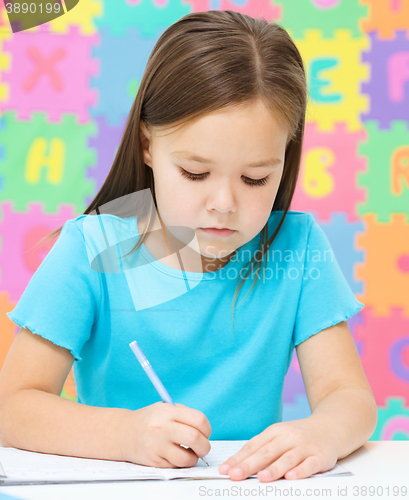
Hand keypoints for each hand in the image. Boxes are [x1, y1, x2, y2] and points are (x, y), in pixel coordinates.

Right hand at [121, 402, 210, 467]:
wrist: (125, 432)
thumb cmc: (150, 420)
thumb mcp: (165, 408)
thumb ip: (184, 415)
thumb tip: (204, 430)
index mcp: (168, 411)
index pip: (198, 419)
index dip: (207, 428)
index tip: (205, 432)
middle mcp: (162, 427)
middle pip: (195, 438)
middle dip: (204, 446)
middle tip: (203, 447)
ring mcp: (157, 445)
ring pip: (186, 458)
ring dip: (193, 459)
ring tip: (190, 454)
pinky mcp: (154, 460)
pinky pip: (175, 466)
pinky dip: (180, 464)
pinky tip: (176, 456)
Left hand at [218, 417, 338, 481]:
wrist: (330, 427)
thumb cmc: (299, 436)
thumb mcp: (279, 437)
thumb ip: (262, 450)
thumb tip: (239, 465)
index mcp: (275, 432)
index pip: (253, 446)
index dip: (238, 458)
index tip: (225, 469)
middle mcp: (288, 437)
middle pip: (266, 452)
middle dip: (249, 465)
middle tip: (235, 475)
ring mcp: (304, 446)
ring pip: (287, 458)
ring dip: (274, 468)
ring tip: (261, 478)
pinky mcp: (320, 456)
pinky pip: (310, 464)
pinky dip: (300, 470)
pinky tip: (291, 477)